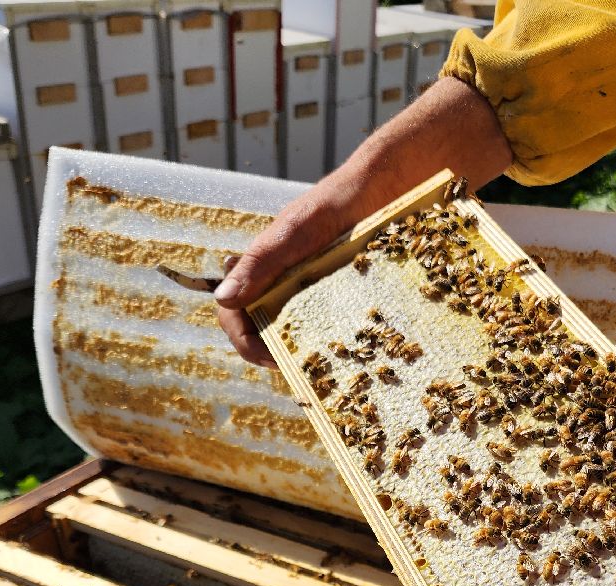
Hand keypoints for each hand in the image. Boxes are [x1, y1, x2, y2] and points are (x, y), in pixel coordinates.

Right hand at [214, 77, 511, 365]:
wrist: (391, 186)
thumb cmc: (338, 202)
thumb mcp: (297, 230)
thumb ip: (261, 261)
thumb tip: (224, 300)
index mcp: (265, 270)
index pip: (236, 315)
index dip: (244, 340)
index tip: (268, 356)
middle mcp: (288, 287)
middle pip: (267, 334)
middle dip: (278, 354)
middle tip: (306, 368)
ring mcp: (318, 295)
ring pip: (301, 338)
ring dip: (310, 356)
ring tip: (331, 365)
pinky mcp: (349, 300)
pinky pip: (338, 333)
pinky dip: (341, 347)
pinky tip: (357, 355)